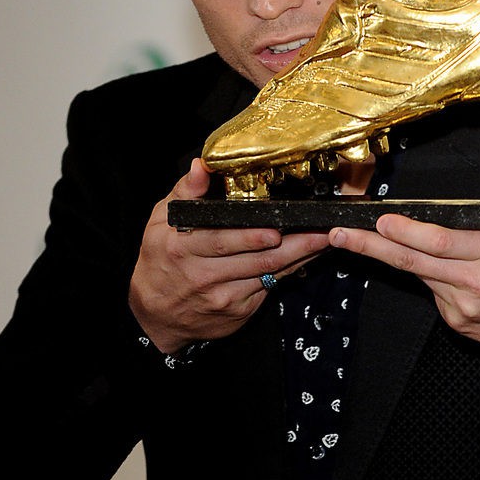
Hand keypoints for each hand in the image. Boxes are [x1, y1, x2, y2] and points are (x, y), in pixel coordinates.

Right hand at [129, 158, 330, 353]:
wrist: (156, 314)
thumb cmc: (160, 260)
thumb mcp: (161, 221)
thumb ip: (186, 192)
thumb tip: (203, 164)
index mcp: (183, 248)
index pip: (221, 239)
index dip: (251, 235)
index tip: (277, 225)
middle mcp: (203, 275)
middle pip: (256, 258)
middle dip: (294, 244)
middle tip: (320, 229)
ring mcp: (223, 296)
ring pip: (268, 273)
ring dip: (300, 256)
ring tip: (323, 238)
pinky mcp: (239, 311)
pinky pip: (269, 287)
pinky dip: (289, 271)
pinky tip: (305, 257)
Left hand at [327, 170, 479, 357]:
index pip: (440, 241)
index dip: (407, 232)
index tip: (383, 219)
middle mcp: (472, 282)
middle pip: (412, 261)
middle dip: (371, 246)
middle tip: (340, 234)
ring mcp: (459, 305)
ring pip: (417, 275)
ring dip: (385, 257)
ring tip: (355, 239)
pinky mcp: (455, 320)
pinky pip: (431, 289)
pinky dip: (423, 272)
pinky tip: (421, 261)